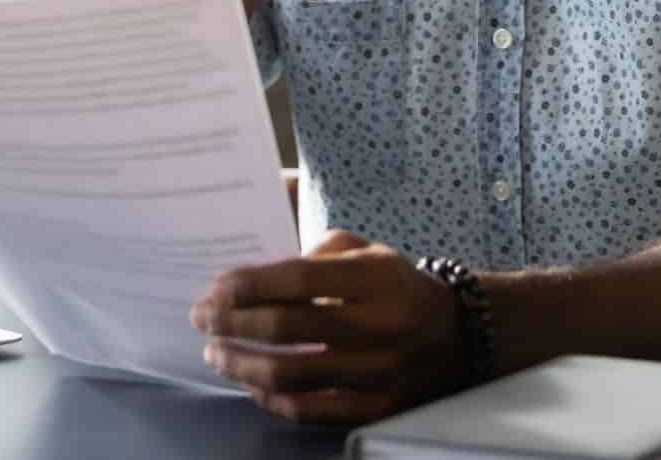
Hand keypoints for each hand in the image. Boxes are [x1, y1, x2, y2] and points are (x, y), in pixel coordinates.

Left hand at [191, 230, 466, 424]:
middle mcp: (379, 325)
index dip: (250, 284)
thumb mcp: (365, 251)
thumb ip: (314, 255)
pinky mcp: (377, 407)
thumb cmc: (396, 285)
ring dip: (242, 364)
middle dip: (232, 322)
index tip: (215, 287)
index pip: (298, 278)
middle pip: (288, 327)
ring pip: (293, 375)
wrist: (459, 333)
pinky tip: (251, 384)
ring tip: (216, 353)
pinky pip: (312, 410)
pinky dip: (273, 399)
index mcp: (374, 278)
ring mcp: (379, 372)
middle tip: (201, 317)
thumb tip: (254, 281)